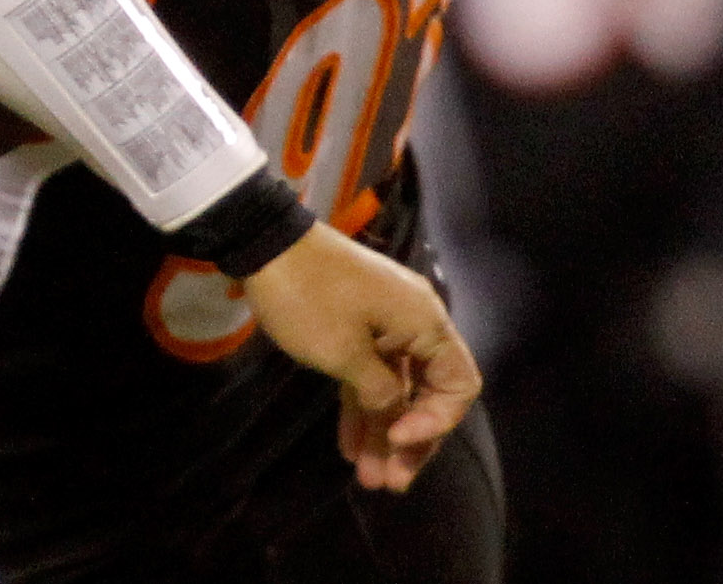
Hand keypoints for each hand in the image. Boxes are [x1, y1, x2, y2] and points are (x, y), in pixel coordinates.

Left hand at [240, 222, 480, 492]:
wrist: (264, 240)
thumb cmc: (309, 297)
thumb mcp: (345, 354)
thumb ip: (381, 394)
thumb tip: (397, 420)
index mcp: (425, 324)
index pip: (458, 385)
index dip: (435, 422)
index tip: (397, 440)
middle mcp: (413, 324)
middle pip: (428, 392)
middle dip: (408, 440)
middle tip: (390, 482)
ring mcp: (384, 325)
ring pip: (394, 388)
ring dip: (381, 431)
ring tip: (367, 478)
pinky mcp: (356, 326)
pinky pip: (369, 374)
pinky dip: (361, 405)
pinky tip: (348, 445)